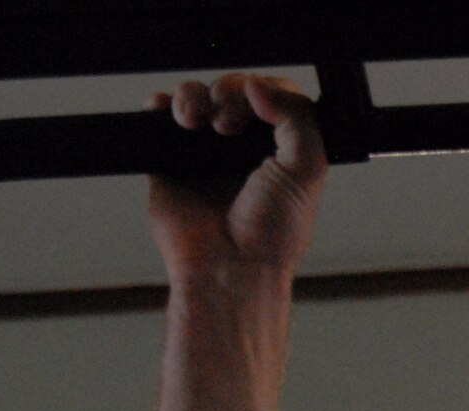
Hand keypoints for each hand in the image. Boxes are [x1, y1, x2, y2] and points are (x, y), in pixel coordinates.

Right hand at [146, 73, 327, 279]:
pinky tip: (167, 111)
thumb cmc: (272, 233)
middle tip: (228, 125)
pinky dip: (161, 104)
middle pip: (231, 90)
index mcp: (280, 148)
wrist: (229, 267)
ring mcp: (205, 153)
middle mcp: (243, 148)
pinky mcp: (170, 162)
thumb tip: (259, 85)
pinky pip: (161, 119)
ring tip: (195, 123)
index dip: (262, 91)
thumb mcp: (308, 170)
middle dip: (227, 93)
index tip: (255, 105)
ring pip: (197, 97)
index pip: (272, 96)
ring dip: (193, 96)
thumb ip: (298, 119)